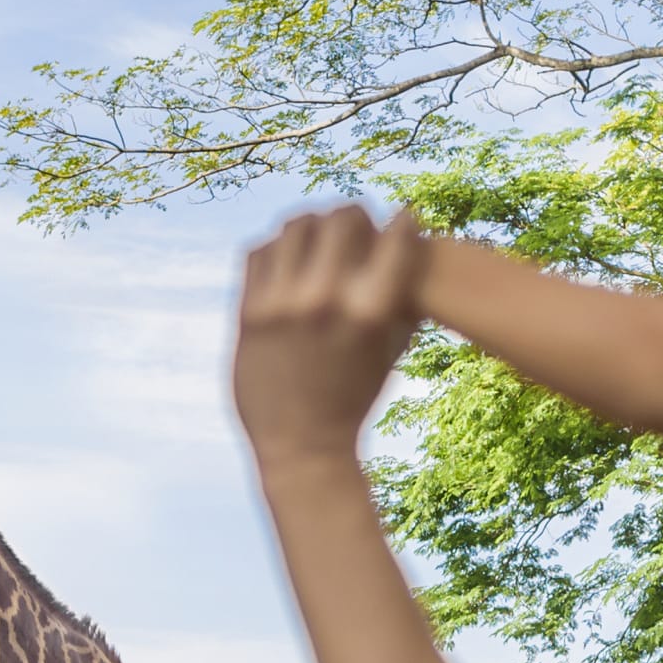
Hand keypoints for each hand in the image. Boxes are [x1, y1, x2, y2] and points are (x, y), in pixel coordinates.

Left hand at [235, 203, 426, 466]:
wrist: (302, 447)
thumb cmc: (356, 396)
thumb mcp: (393, 348)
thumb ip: (404, 295)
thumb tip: (413, 236)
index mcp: (373, 310)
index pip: (396, 232)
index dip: (401, 221)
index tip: (398, 223)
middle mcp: (327, 299)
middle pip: (341, 216)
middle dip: (354, 215)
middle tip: (355, 224)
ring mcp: (282, 304)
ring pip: (295, 225)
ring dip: (312, 225)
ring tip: (318, 238)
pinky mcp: (248, 313)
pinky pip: (259, 251)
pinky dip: (277, 249)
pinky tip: (288, 262)